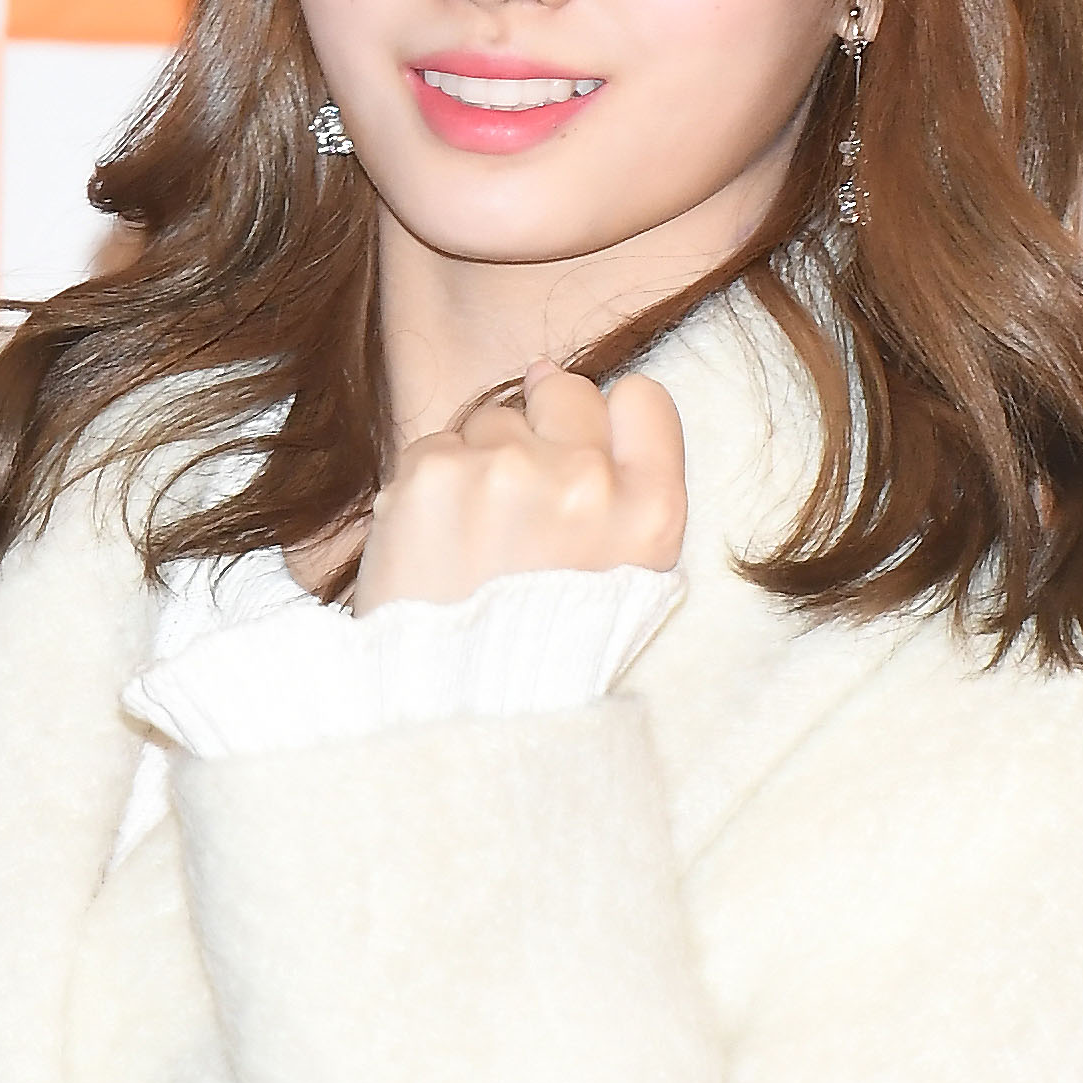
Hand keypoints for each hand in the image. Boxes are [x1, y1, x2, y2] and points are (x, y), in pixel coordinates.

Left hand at [352, 365, 686, 614]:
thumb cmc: (544, 644)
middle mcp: (586, 483)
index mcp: (650, 514)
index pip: (643, 400)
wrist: (459, 708)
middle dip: (542, 432)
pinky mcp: (436, 474)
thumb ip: (624, 481)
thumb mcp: (629, 576)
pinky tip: (437, 542)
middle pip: (565, 392)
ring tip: (476, 542)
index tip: (582, 460)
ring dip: (482, 464)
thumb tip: (551, 374)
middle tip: (518, 511)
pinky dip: (432, 486)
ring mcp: (508, 471)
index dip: (607, 424)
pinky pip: (436, 444)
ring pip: (493, 418)